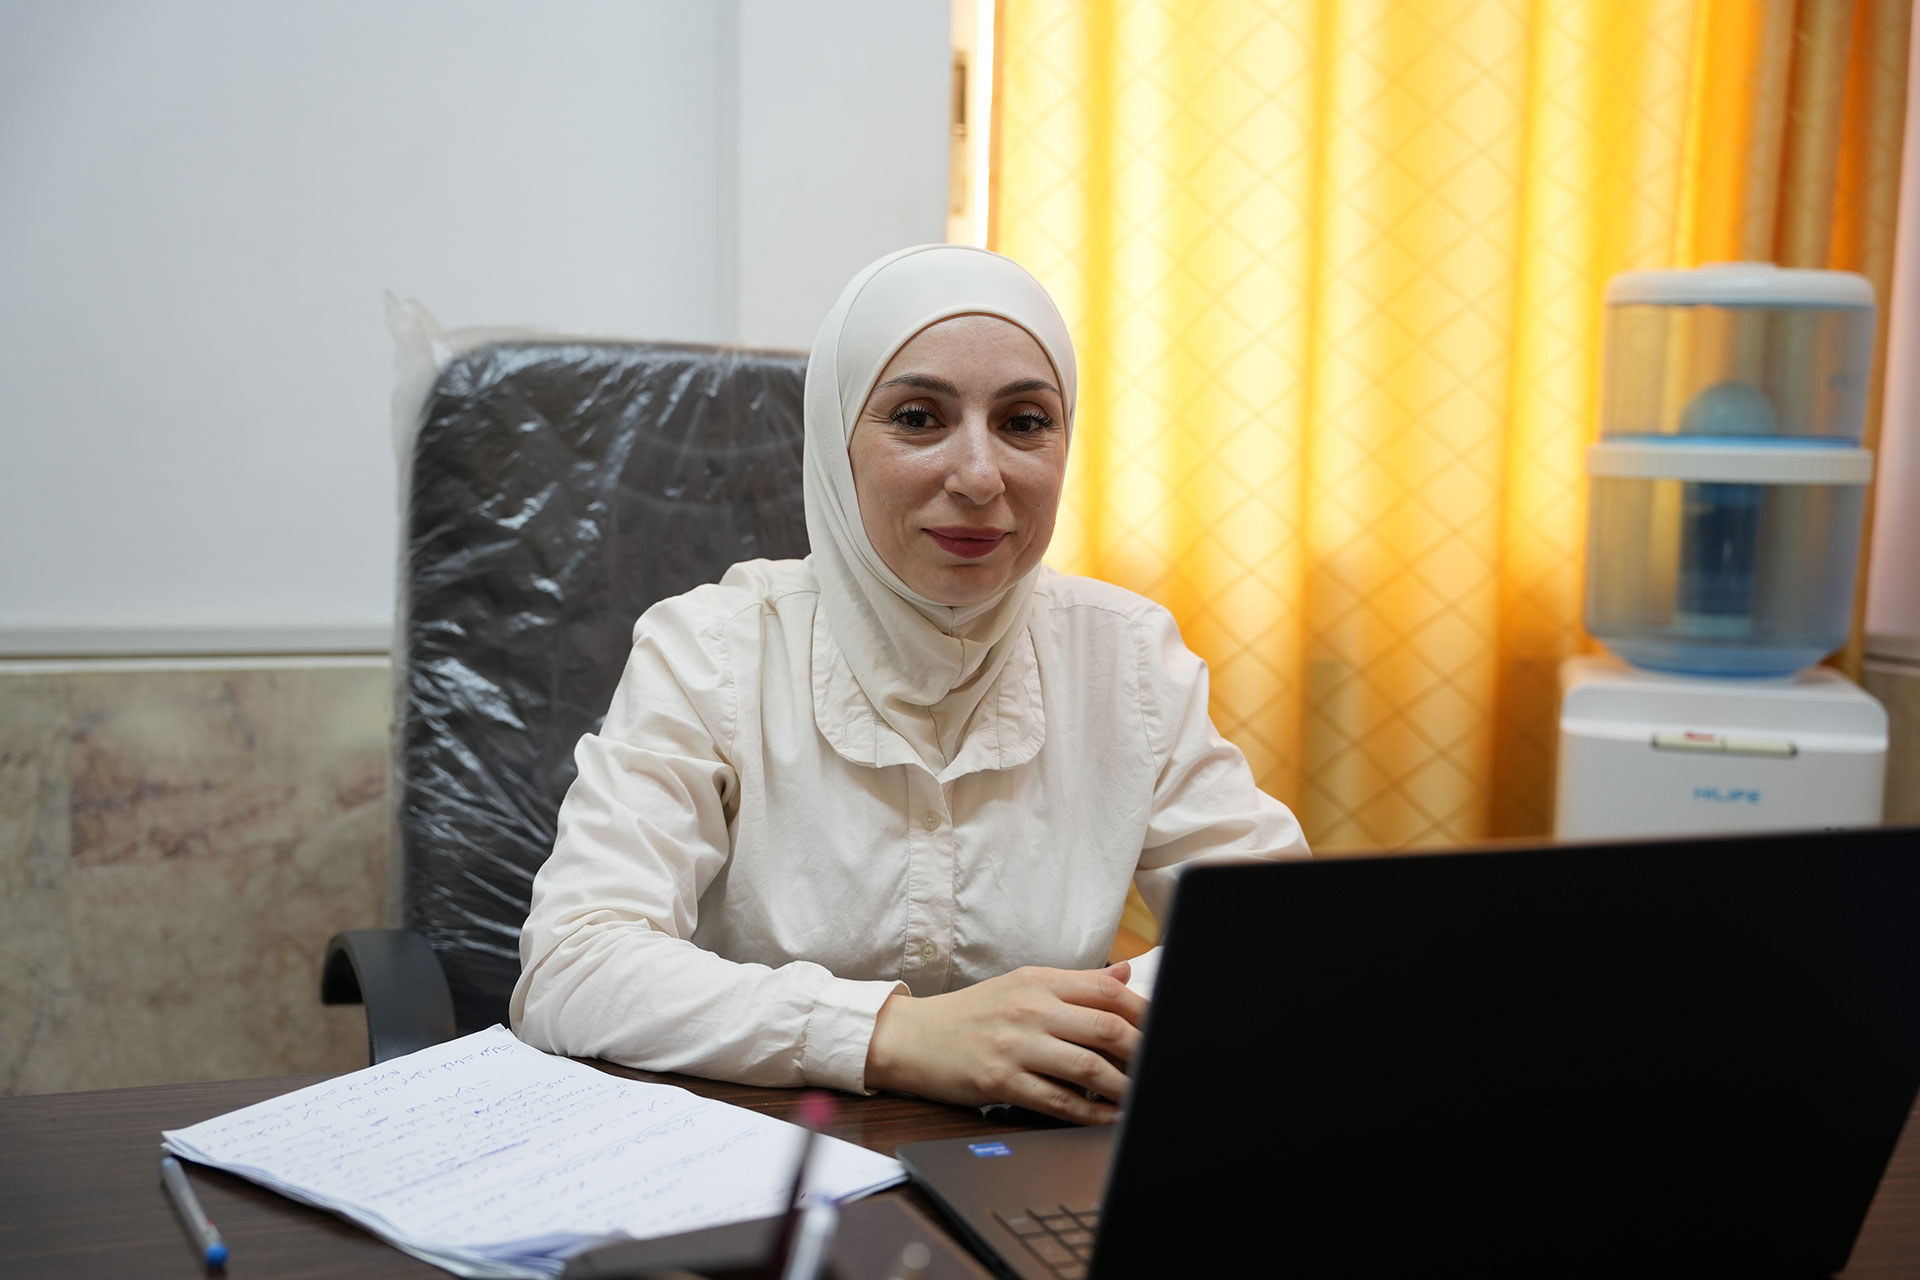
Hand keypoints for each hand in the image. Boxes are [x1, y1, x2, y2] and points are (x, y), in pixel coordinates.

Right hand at [863, 963, 1147, 1123]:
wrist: (912, 1037)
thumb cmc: (970, 1014)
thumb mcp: (1020, 985)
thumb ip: (1074, 982)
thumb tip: (1124, 975)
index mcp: (1038, 980)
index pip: (1106, 991)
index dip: (1145, 1013)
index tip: (1166, 1030)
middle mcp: (1030, 1008)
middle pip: (1106, 1028)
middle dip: (1144, 1052)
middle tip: (1162, 1069)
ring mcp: (1015, 1045)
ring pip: (1088, 1067)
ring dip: (1124, 1087)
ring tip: (1142, 1098)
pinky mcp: (1001, 1080)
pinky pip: (1058, 1100)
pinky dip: (1090, 1113)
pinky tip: (1108, 1117)